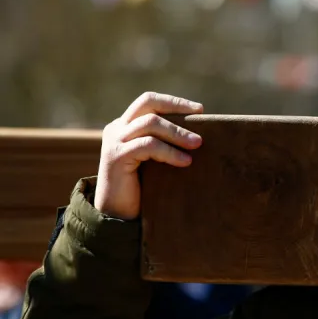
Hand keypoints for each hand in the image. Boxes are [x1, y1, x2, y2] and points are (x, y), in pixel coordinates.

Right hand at [94, 92, 203, 219]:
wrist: (118, 217)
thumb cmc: (143, 188)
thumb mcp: (155, 158)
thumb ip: (165, 141)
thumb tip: (200, 131)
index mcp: (125, 126)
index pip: (150, 101)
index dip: (174, 102)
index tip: (200, 110)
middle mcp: (117, 128)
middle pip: (148, 103)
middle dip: (177, 108)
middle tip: (202, 121)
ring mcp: (114, 141)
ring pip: (150, 123)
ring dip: (178, 133)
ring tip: (198, 144)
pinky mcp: (116, 156)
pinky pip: (148, 145)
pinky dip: (169, 152)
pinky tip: (185, 162)